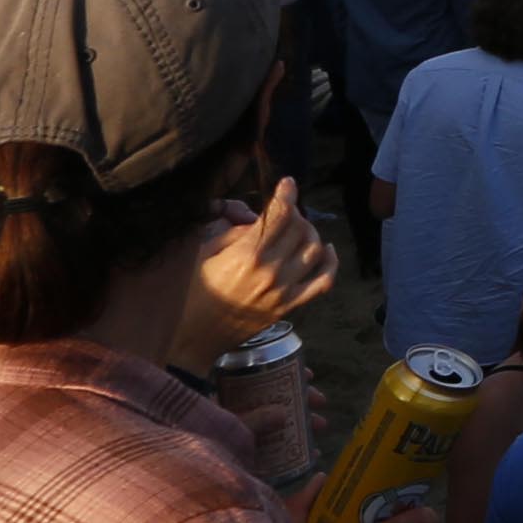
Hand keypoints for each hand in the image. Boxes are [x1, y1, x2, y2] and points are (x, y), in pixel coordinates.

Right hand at [172, 181, 335, 364]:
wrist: (192, 338)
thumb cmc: (192, 294)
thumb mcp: (204, 254)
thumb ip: (234, 233)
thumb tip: (258, 220)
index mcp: (247, 254)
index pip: (280, 214)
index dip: (287, 193)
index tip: (288, 184)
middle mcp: (270, 271)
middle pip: (300, 228)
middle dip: (295, 214)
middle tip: (286, 213)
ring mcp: (283, 291)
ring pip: (315, 250)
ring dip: (311, 234)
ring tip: (298, 232)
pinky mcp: (289, 307)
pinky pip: (323, 282)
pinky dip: (331, 263)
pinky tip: (326, 251)